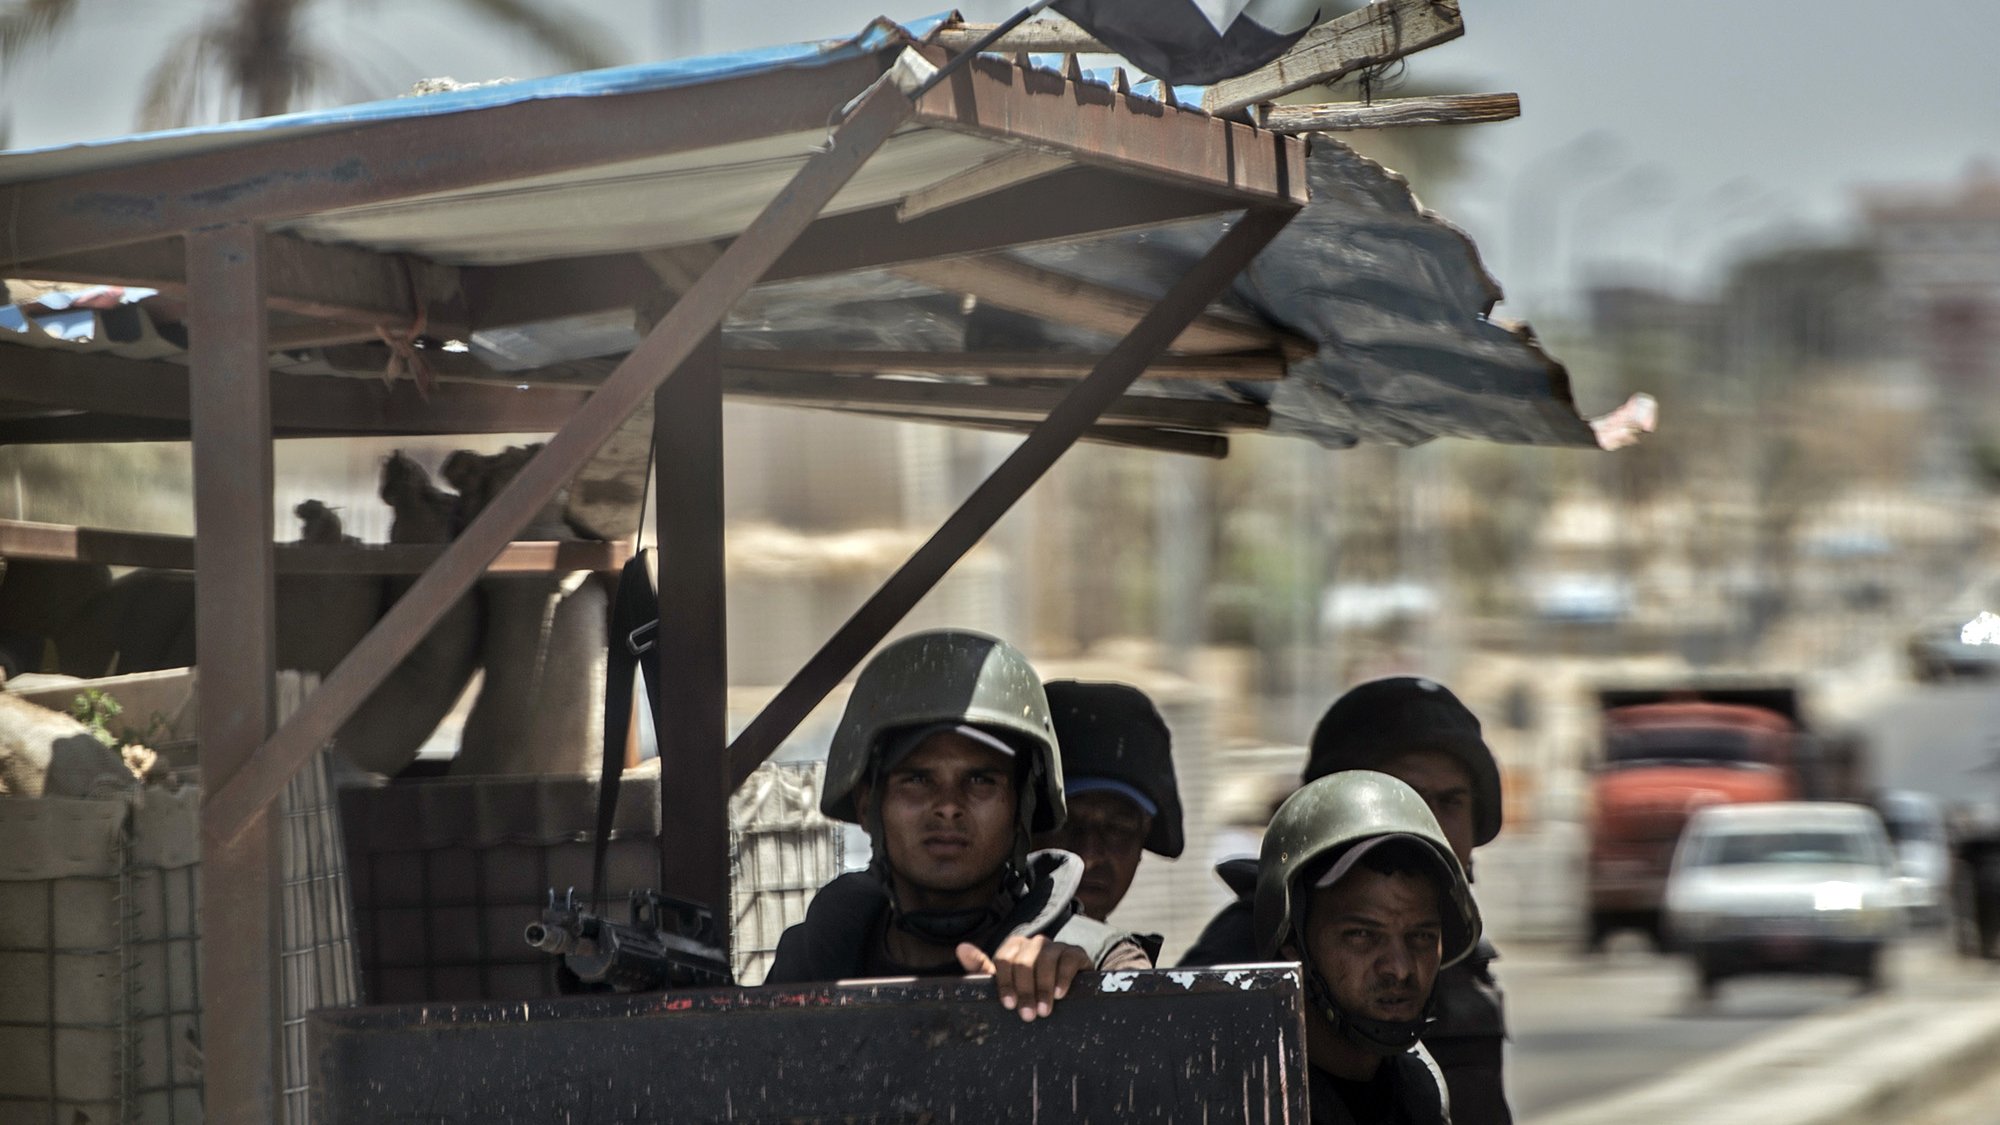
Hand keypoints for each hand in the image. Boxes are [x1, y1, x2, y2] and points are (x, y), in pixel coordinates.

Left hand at [956, 934, 1090, 1021]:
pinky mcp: (1076, 953)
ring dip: (1043, 987)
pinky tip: (1060, 994)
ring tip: (1044, 1011)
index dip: (1005, 983)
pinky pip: (1068, 960)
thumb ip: (982, 969)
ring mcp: (1056, 946)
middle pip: (1024, 961)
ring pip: (1045, 959)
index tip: (1009, 1005)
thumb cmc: (1029, 988)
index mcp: (1014, 948)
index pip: (1004, 959)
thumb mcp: (1006, 983)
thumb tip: (961, 948)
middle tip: (1028, 1015)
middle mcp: (1034, 943)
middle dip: (1025, 990)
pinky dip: (1063, 978)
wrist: (1068, 992)